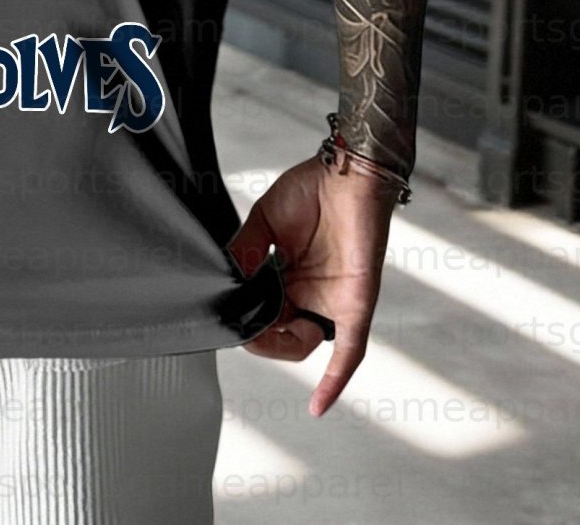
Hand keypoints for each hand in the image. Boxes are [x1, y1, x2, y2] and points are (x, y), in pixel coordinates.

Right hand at [228, 154, 400, 416]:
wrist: (348, 172)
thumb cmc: (311, 189)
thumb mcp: (265, 221)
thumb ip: (245, 251)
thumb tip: (225, 279)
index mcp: (287, 276)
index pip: (260, 312)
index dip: (242, 319)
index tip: (224, 311)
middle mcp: (309, 294)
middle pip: (278, 334)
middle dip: (256, 333)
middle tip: (239, 319)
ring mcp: (333, 301)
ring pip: (304, 345)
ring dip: (279, 346)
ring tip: (260, 327)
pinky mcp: (355, 304)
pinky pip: (349, 351)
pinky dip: (334, 380)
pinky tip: (317, 406)